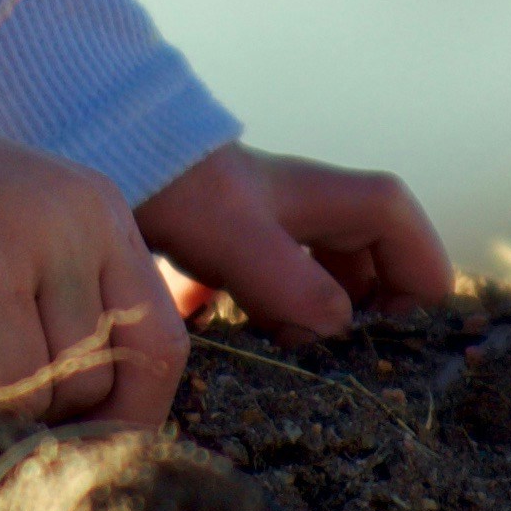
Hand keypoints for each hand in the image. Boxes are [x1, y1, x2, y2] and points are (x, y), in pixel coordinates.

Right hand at [0, 132, 192, 433]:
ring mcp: (39, 245)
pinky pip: (16, 388)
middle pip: (128, 370)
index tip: (85, 447)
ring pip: (72, 388)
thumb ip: (49, 310)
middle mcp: (84, 223)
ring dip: (18, 410)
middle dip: (77, 423)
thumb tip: (77, 427)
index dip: (130, 411)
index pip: (158, 340)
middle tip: (13, 432)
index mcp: (97, 214)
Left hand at [134, 142, 454, 341]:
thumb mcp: (236, 238)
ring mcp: (258, 230)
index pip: (399, 224)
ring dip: (307, 323)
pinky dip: (252, 321)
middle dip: (363, 313)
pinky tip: (223, 345)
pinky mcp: (218, 249)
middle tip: (340, 361)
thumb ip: (291, 283)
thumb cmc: (172, 188)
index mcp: (319, 200)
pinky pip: (256, 291)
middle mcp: (297, 212)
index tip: (403, 330)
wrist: (93, 149)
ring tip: (288, 360)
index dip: (417, 271)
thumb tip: (339, 327)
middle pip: (364, 259)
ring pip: (311, 280)